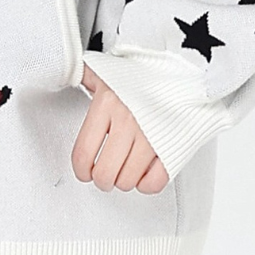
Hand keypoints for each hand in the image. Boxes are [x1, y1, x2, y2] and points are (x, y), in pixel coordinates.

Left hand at [72, 67, 168, 194]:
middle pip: (105, 173)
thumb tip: (65, 72)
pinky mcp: (172, 146)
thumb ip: (86, 75)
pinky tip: (144, 174)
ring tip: (125, 171)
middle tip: (105, 175)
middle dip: (102, 180)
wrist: (188, 71)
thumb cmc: (148, 73)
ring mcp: (151, 136)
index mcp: (107, 103)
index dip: (81, 171)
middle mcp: (128, 121)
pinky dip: (146, 184)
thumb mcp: (109, 69)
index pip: (83, 153)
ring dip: (124, 181)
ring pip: (128, 181)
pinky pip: (154, 182)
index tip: (84, 172)